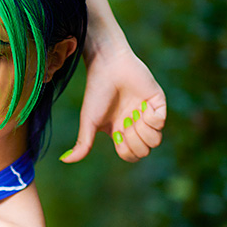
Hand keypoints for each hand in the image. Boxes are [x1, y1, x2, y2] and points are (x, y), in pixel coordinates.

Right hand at [59, 38, 166, 163]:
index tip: (117, 132)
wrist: (108, 66)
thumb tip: (65, 160)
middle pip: (145, 151)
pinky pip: (161, 122)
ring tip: (134, 114)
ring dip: (143, 131)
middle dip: (134, 141)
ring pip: (156, 140)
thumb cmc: (96, 92)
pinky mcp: (158, 102)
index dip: (126, 150)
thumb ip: (82, 143)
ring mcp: (148, 115)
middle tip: (126, 121)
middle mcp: (136, 126)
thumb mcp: (88, 121)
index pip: (131, 155)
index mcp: (121, 133)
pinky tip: (142, 105)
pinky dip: (151, 117)